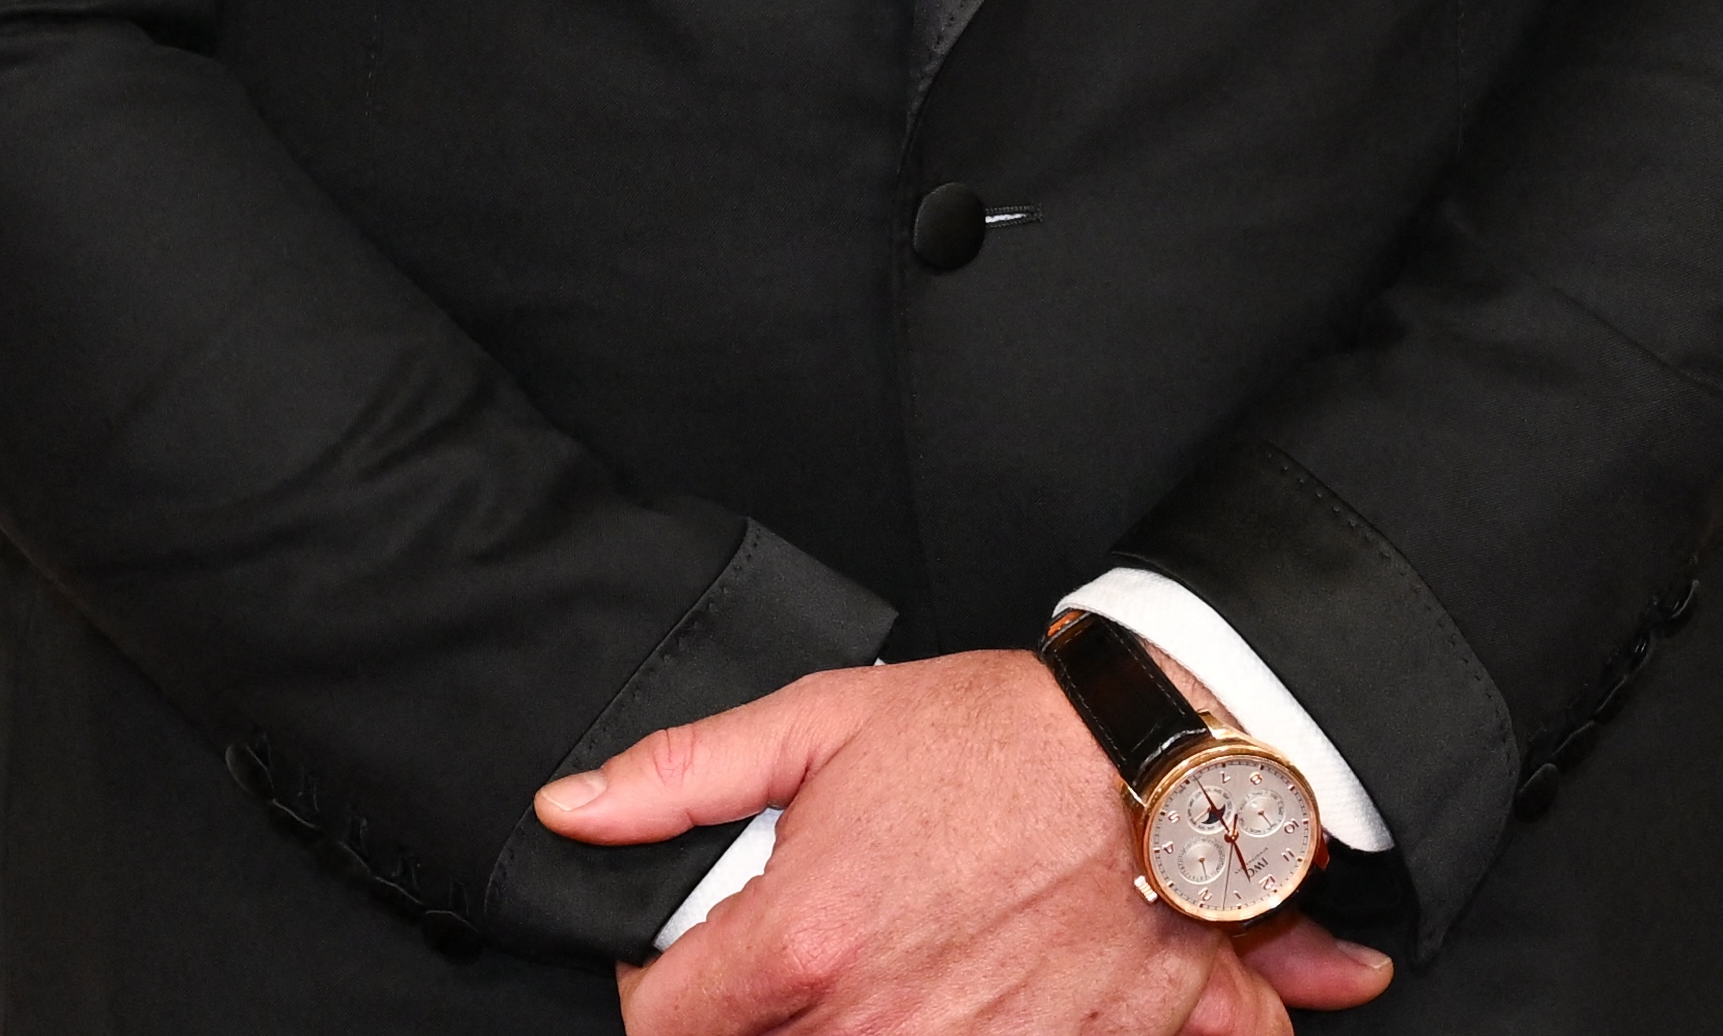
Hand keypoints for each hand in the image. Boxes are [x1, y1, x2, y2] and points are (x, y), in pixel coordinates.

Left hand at [534, 649, 1397, 1034]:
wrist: (1150, 769)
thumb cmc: (992, 737)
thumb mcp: (823, 719)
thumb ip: (683, 774)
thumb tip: (571, 809)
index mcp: (805, 942)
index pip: (662, 1029)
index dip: (655, 992)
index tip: (684, 961)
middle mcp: (874, 1027)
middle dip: (762, 1010)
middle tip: (804, 947)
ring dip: (850, 1024)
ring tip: (887, 960)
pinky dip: (948, 1030)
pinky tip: (958, 985)